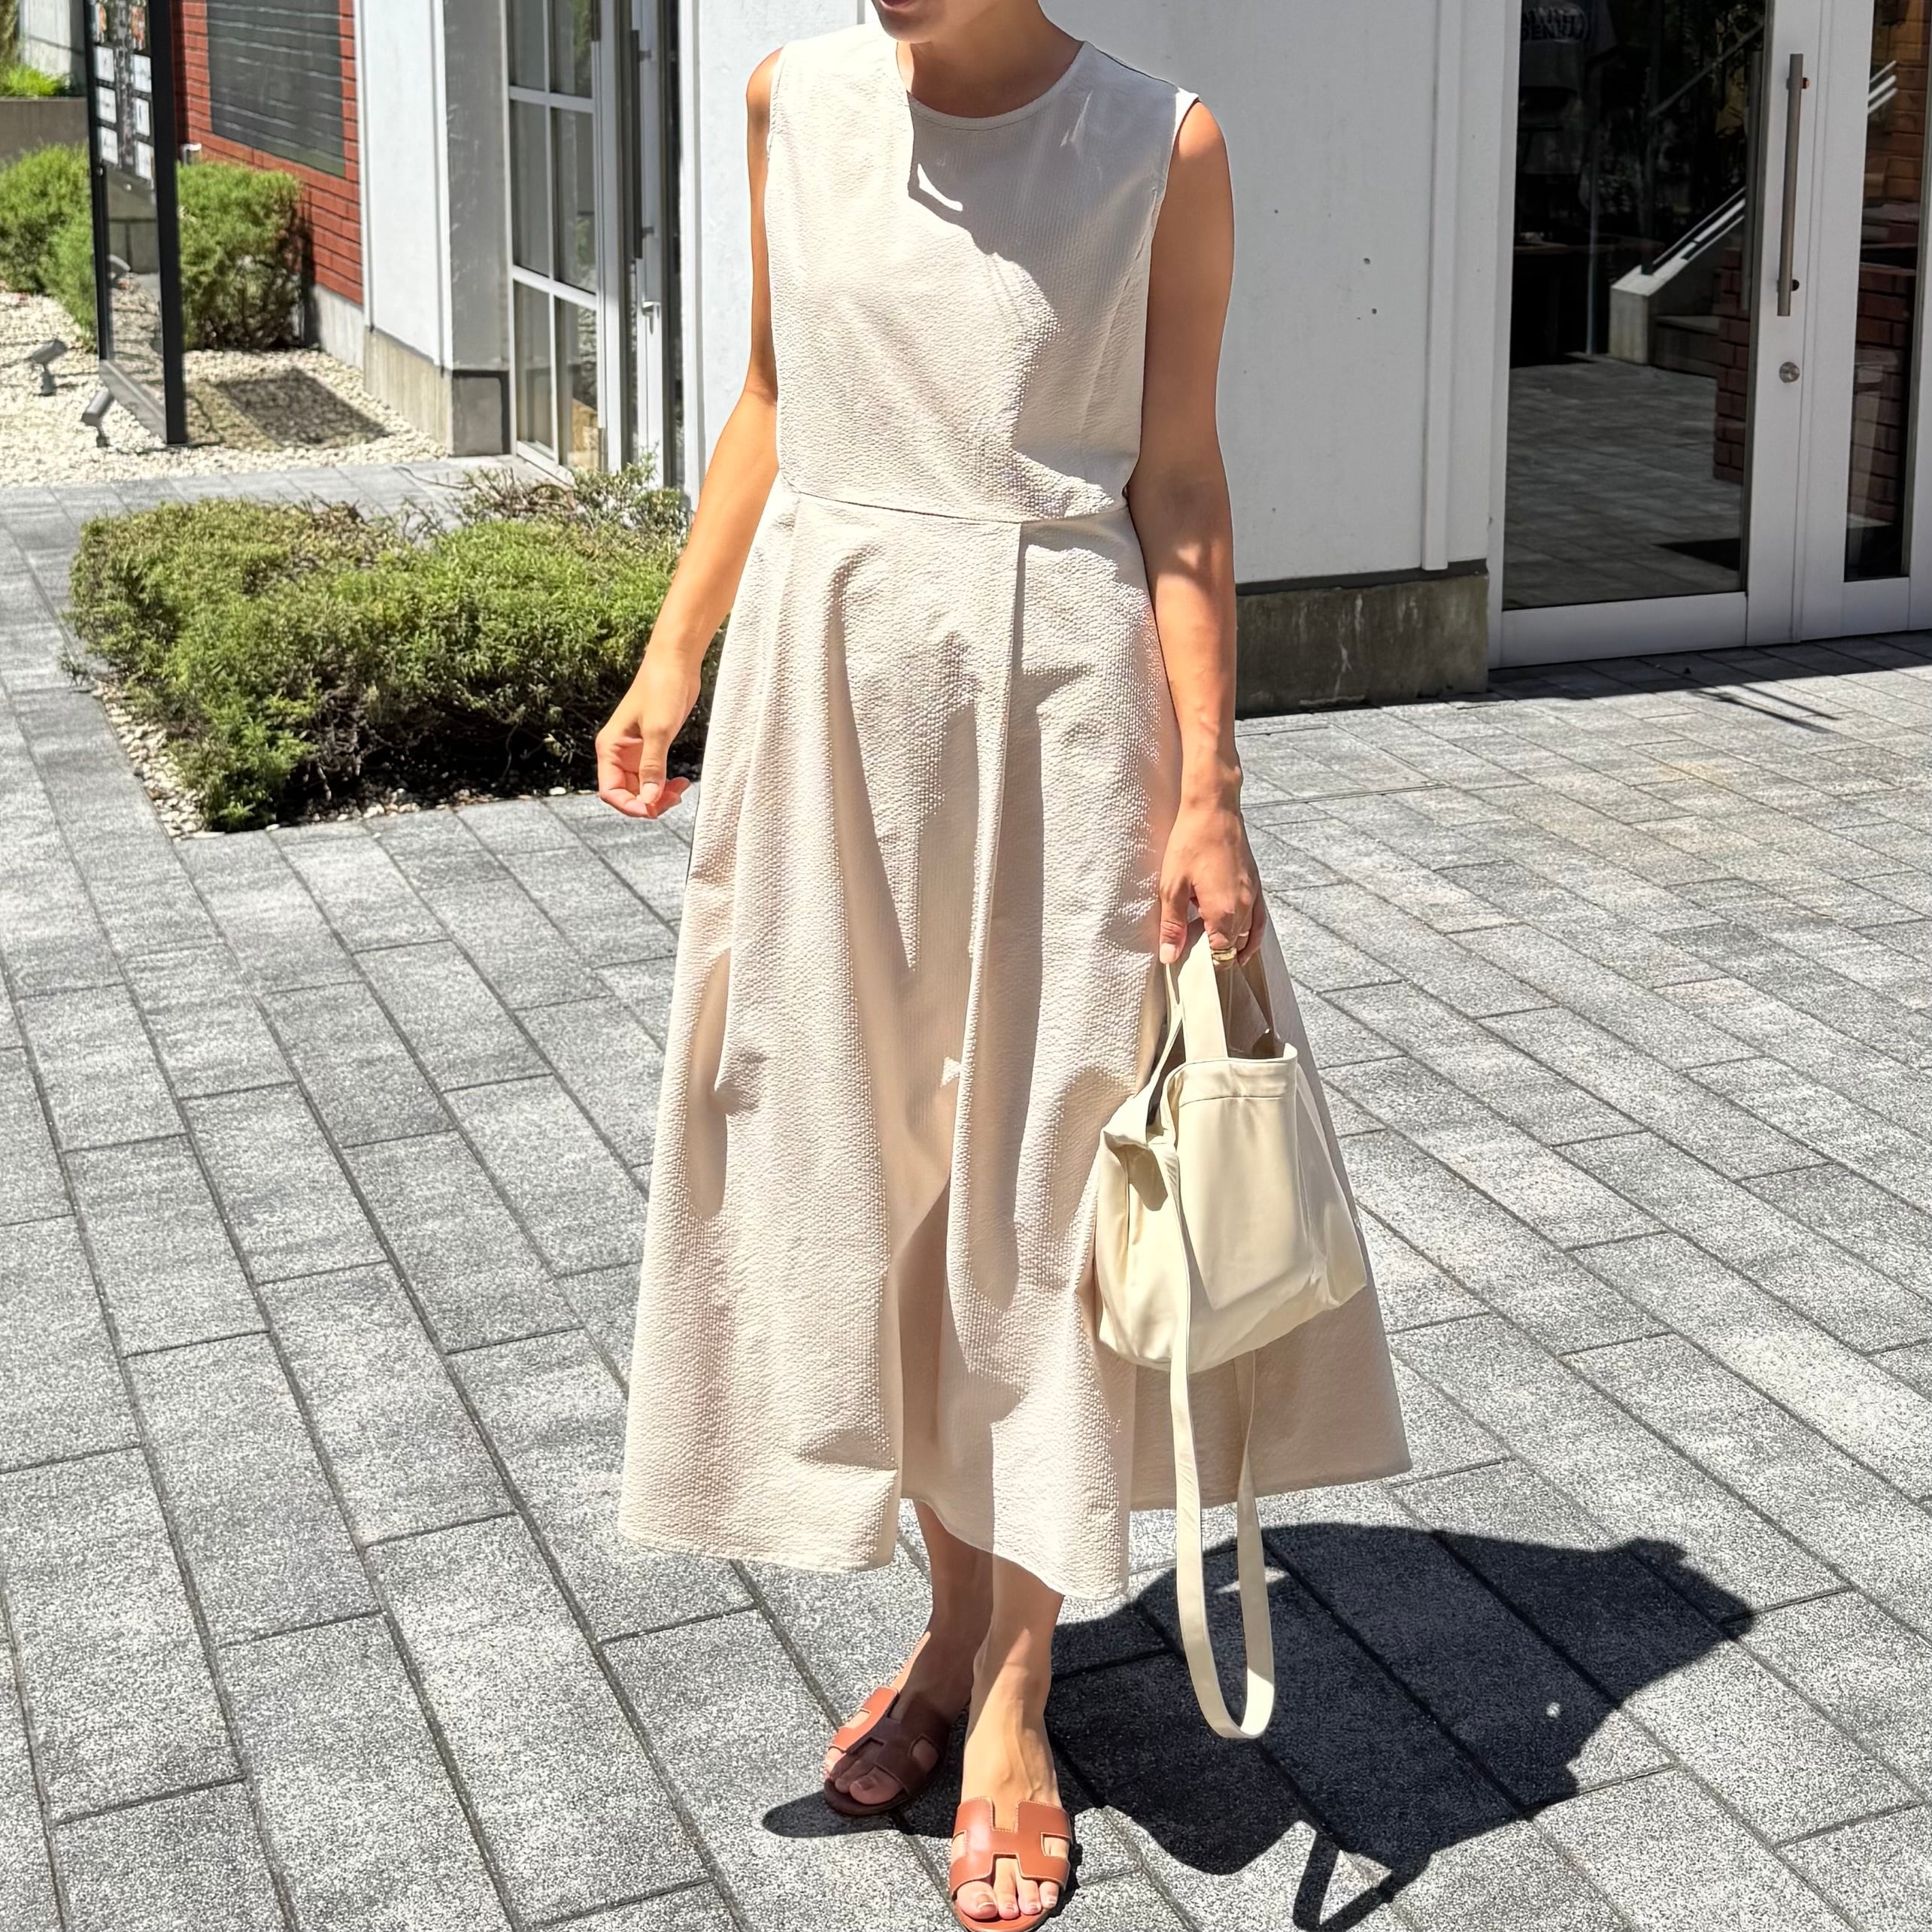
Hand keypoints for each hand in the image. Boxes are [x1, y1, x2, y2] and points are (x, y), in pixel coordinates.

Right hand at [596, 650, 698, 818]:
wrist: (675, 664)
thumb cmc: (661, 688)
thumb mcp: (658, 730)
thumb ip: (653, 767)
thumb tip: (649, 799)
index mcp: (610, 748)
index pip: (610, 791)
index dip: (629, 805)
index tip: (651, 810)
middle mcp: (619, 753)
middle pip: (627, 793)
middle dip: (648, 802)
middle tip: (673, 800)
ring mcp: (635, 752)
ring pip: (642, 788)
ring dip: (659, 796)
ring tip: (680, 790)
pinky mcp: (652, 748)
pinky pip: (654, 777)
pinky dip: (666, 784)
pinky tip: (681, 782)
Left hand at [1157, 798, 1265, 964]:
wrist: (1214, 809)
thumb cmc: (1190, 843)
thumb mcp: (1172, 887)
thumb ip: (1173, 925)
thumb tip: (1170, 957)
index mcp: (1224, 910)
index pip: (1221, 953)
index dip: (1205, 961)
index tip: (1189, 961)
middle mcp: (1245, 907)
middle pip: (1235, 946)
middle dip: (1217, 953)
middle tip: (1194, 952)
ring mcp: (1254, 895)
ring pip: (1249, 934)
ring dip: (1233, 944)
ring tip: (1214, 950)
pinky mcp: (1256, 885)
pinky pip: (1260, 919)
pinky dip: (1252, 933)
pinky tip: (1242, 939)